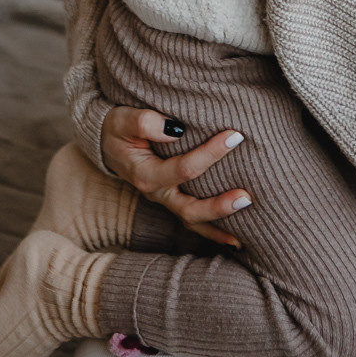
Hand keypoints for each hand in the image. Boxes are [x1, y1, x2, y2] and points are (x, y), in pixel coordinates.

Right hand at [100, 106, 250, 248]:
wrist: (108, 141)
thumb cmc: (118, 127)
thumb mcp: (122, 119)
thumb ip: (144, 122)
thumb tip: (175, 128)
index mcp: (145, 174)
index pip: (183, 169)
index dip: (210, 153)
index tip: (235, 136)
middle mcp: (157, 193)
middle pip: (190, 209)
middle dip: (219, 206)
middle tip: (247, 196)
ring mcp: (165, 200)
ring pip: (193, 221)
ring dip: (220, 223)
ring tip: (247, 224)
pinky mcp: (173, 200)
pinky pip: (194, 221)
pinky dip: (214, 230)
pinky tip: (237, 236)